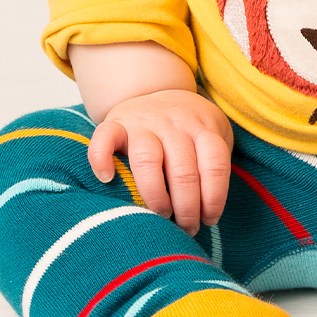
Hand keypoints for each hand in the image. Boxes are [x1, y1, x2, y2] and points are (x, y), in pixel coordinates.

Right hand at [86, 89, 233, 233]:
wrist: (155, 88)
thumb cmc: (188, 126)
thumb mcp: (213, 133)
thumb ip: (214, 163)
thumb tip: (208, 213)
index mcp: (203, 126)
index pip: (214, 165)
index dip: (214, 198)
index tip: (209, 219)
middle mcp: (174, 122)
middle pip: (183, 171)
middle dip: (187, 208)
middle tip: (186, 228)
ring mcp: (143, 121)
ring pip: (147, 160)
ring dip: (156, 196)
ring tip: (161, 216)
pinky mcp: (115, 122)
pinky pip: (105, 137)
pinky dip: (101, 158)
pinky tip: (106, 178)